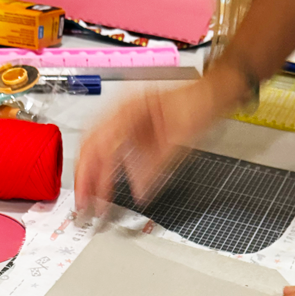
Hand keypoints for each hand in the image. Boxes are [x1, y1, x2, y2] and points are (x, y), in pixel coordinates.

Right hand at [74, 66, 246, 216]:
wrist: (211, 91)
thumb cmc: (198, 106)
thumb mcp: (178, 143)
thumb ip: (153, 169)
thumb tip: (138, 192)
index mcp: (128, 111)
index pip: (101, 150)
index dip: (94, 180)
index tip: (93, 202)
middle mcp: (119, 108)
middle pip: (88, 145)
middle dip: (84, 177)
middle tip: (83, 203)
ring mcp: (122, 111)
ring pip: (92, 141)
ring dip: (89, 169)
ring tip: (89, 193)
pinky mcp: (129, 118)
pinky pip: (107, 139)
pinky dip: (102, 159)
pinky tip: (104, 176)